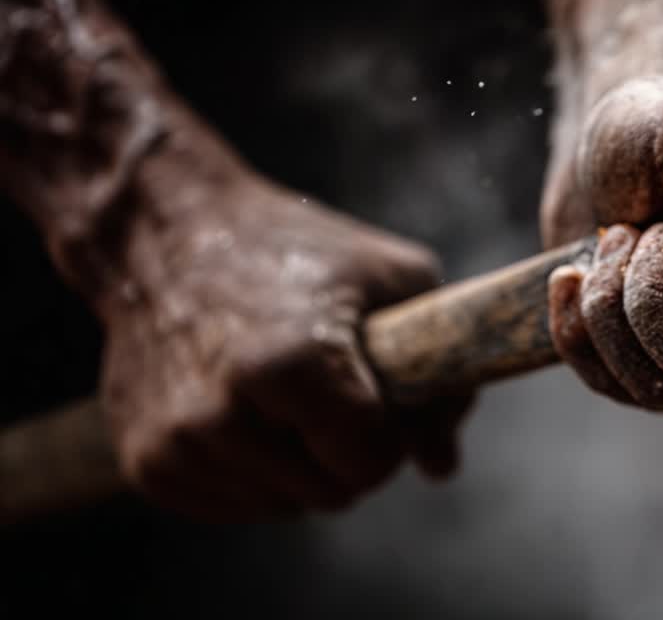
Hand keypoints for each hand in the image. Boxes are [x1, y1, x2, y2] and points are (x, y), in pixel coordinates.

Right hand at [96, 171, 470, 521]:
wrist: (164, 232)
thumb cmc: (293, 247)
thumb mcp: (392, 277)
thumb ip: (440, 374)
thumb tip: (441, 466)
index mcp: (290, 364)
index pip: (373, 464)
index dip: (390, 434)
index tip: (376, 394)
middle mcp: (221, 414)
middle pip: (333, 494)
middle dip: (347, 452)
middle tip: (331, 389)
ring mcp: (176, 443)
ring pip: (284, 507)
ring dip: (300, 466)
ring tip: (284, 393)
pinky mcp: (143, 462)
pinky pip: (233, 506)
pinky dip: (253, 473)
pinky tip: (244, 411)